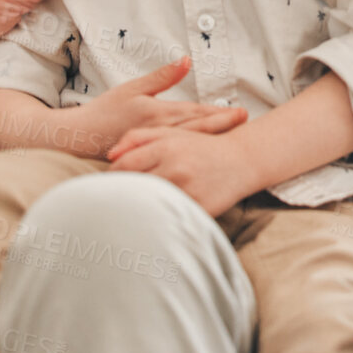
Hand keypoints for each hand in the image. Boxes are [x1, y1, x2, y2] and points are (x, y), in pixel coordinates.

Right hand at [63, 58, 248, 158]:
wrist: (75, 139)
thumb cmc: (103, 112)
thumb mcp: (132, 89)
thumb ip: (162, 77)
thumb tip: (187, 60)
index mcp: (157, 114)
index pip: (195, 114)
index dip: (220, 113)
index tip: (241, 113)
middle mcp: (159, 133)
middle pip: (198, 131)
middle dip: (224, 127)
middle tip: (246, 124)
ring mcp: (154, 151)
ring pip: (189, 146)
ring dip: (212, 142)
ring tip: (234, 143)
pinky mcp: (147, 163)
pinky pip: (174, 161)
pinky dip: (192, 159)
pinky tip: (204, 162)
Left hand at [108, 125, 256, 216]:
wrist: (242, 160)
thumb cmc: (202, 147)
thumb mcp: (172, 133)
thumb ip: (138, 138)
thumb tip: (111, 155)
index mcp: (166, 148)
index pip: (124, 165)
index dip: (112, 175)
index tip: (111, 181)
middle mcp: (175, 168)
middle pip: (132, 186)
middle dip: (122, 193)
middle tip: (116, 198)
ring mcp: (188, 190)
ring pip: (147, 204)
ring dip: (137, 208)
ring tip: (132, 209)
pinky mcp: (198, 208)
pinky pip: (169, 218)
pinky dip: (159, 219)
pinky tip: (155, 218)